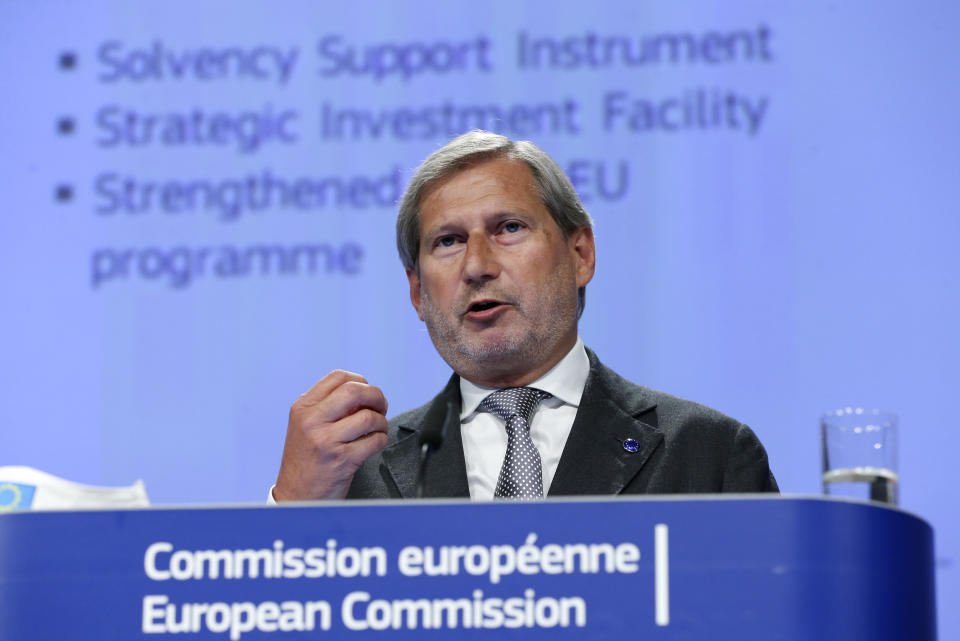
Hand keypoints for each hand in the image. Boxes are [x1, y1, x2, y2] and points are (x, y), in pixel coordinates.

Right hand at [274, 370, 388, 500]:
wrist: (296, 497)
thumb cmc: (306, 460)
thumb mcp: (306, 426)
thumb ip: (329, 406)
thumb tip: (366, 392)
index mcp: (303, 408)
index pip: (339, 377)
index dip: (361, 382)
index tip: (366, 395)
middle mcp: (312, 421)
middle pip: (355, 391)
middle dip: (376, 396)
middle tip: (380, 407)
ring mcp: (326, 441)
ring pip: (369, 417)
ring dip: (381, 422)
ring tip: (377, 430)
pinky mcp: (342, 461)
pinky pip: (375, 441)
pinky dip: (381, 440)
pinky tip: (374, 443)